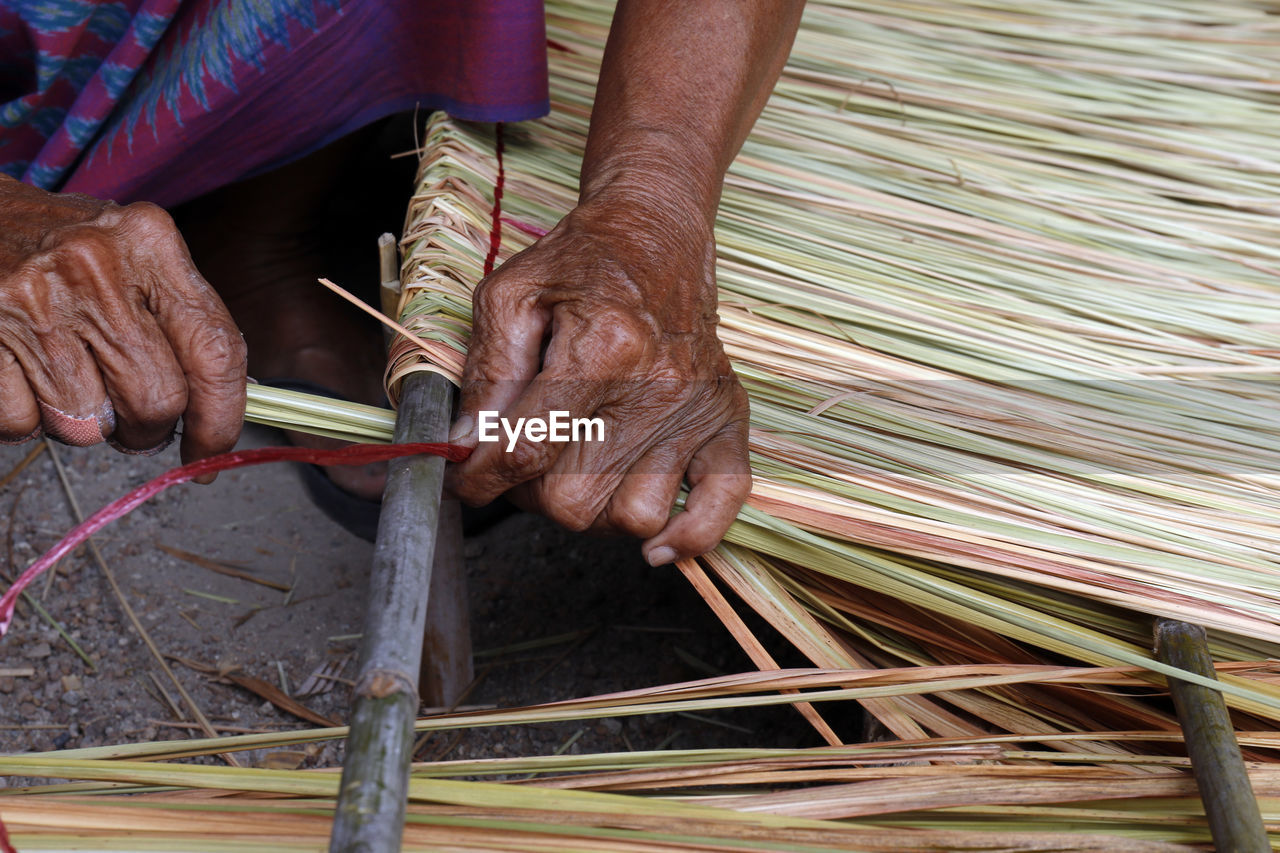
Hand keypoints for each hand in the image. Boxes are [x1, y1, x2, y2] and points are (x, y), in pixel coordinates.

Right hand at [0, 177, 245, 478]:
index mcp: (150, 245)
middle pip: (155, 400)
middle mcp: (97, 268)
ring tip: (68, 383)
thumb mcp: (130, 254)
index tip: (211, 453)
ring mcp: (33, 299)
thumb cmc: (58, 243)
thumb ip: (177, 318)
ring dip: (83, 425)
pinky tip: (23, 377)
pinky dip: (26, 419)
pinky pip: (22, 423)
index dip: (221, 418)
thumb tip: (218, 410)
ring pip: (87, 424)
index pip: (215, 351)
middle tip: (130, 419)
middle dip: (145, 430)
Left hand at [446, 186, 750, 564]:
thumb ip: (486, 374)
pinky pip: (720, 505)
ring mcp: (697, 409)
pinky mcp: (727, 420)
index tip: (465, 480)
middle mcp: (657, 385)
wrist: (657, 235)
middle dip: (530, 492)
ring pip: (631, 516)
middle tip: (523, 459)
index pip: (526, 450)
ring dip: (591, 509)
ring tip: (576, 470)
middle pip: (574, 498)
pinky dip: (687, 536)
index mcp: (601, 347)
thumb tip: (467, 448)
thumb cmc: (579, 263)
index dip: (479, 479)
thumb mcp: (510, 296)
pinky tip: (654, 541)